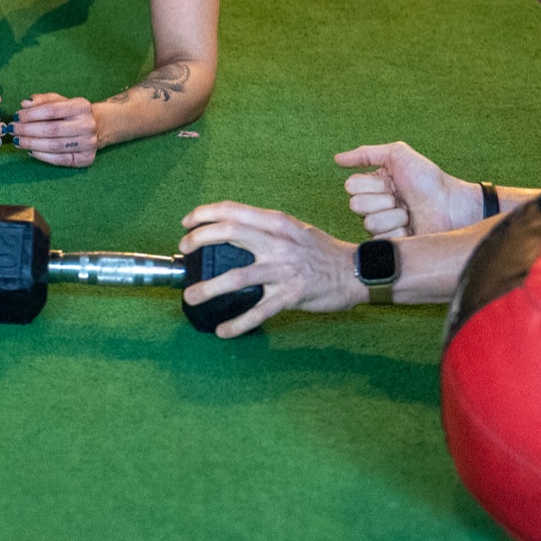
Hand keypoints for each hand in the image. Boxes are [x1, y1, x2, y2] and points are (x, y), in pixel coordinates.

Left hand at [9, 93, 97, 166]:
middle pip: (52, 129)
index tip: (16, 117)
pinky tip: (30, 150)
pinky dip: (42, 156)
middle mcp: (88, 125)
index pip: (52, 110)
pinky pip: (60, 160)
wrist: (97, 127)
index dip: (31, 114)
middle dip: (27, 130)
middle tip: (12, 130)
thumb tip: (24, 104)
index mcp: (82, 106)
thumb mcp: (59, 101)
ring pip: (54, 146)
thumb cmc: (70, 113)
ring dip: (31, 144)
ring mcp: (89, 143)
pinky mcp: (86, 159)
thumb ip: (42, 100)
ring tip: (17, 140)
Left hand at [179, 201, 365, 336]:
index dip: (204, 214)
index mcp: (276, 223)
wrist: (357, 272)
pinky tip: (222, 331)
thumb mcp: (294, 229)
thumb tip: (232, 231)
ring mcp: (283, 270)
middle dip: (199, 240)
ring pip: (236, 277)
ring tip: (190, 296)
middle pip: (229, 234)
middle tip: (184, 250)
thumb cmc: (321, 250)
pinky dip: (237, 323)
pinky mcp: (290, 296)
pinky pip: (258, 312)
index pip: (232, 210)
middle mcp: (277, 242)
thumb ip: (266, 229)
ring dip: (208, 288)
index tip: (187, 223)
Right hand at [336, 142, 476, 237]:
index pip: (351, 186)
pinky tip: (412, 228)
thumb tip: (336, 159)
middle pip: (355, 205)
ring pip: (369, 223)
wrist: (450, 205)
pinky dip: (399, 231)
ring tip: (410, 214)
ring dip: (393, 216)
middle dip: (382, 200)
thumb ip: (366, 154)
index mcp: (373, 185)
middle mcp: (374, 205)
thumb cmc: (427, 179)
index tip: (392, 182)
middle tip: (401, 199)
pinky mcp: (391, 244)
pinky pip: (380, 240)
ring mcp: (382, 226)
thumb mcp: (397, 155)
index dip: (372, 184)